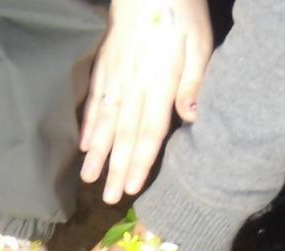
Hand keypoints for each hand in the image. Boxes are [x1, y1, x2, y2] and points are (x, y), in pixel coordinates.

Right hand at [80, 0, 211, 200]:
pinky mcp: (104, 67)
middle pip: (124, 135)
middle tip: (107, 198)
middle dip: (116, 168)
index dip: (140, 162)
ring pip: (105, 122)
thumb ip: (193, 82)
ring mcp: (115, 77)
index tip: (130, 188)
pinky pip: (94, 101)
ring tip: (88, 178)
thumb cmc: (181, 12)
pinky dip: (88, 124)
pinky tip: (85, 143)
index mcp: (160, 83)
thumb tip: (190, 118)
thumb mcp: (199, 43)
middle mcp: (133, 86)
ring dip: (97, 153)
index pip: (149, 131)